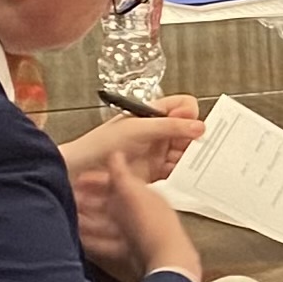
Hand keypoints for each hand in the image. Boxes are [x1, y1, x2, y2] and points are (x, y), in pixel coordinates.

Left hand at [59, 109, 203, 188]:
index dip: (191, 115)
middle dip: (196, 138)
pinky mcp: (154, 172)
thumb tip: (199, 126)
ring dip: (192, 156)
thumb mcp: (138, 129)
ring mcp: (155, 152)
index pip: (183, 106)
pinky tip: (187, 175)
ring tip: (197, 163)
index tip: (195, 127)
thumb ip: (169, 126)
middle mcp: (156, 132)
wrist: (79, 172)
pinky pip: (176, 170)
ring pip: (184, 151)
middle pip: (187, 130)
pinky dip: (184, 172)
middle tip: (204, 147)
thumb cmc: (100, 145)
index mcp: (151, 114)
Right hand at [74, 149, 201, 281]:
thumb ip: (121, 174)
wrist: (165, 261)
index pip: (118, 182)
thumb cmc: (151, 223)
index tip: (77, 179)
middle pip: (111, 204)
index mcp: (144, 194)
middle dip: (89, 201)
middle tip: (68, 199)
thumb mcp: (133, 193)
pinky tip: (78, 238)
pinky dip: (93, 240)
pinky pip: (108, 243)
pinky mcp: (131, 253)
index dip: (97, 180)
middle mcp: (140, 212)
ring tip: (68, 218)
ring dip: (88, 220)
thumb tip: (115, 152)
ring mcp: (136, 233)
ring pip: (107, 224)